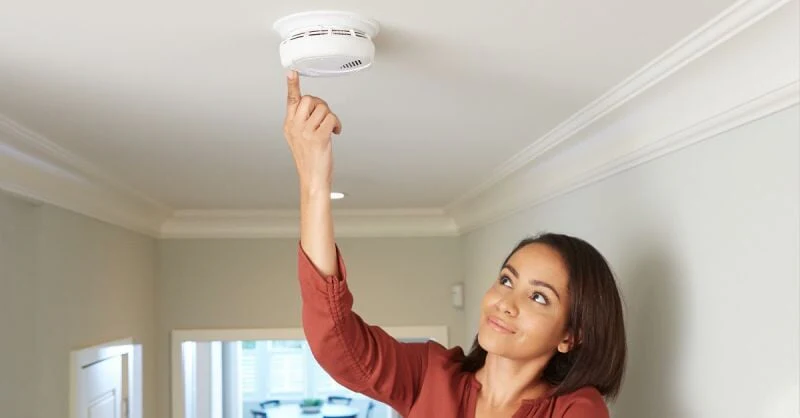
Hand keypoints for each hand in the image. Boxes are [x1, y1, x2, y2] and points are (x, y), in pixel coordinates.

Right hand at [283, 70, 341, 190]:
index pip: (291, 100)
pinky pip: (331, 119)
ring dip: (331, 116)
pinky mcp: (318, 138)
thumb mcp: (299, 138)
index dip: (292, 85)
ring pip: (323, 108)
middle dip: (322, 104)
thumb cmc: (309, 160)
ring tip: (331, 128)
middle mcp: (295, 126)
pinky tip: (335, 132)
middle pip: (310, 99)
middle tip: (325, 116)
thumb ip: (302, 122)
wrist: (313, 179)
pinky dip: (337, 124)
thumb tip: (314, 108)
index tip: (291, 72)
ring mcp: (305, 132)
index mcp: (289, 125)